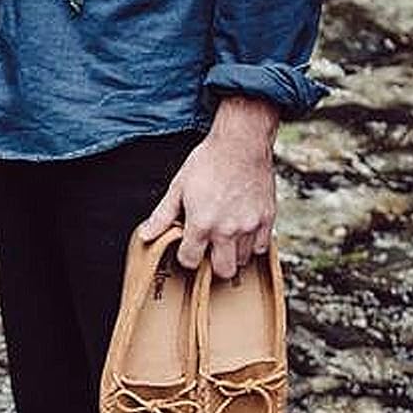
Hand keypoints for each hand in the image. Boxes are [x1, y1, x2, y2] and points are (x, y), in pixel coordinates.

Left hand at [139, 96, 279, 277]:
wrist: (241, 142)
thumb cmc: (209, 160)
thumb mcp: (178, 186)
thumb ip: (162, 215)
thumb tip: (146, 234)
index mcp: (201, 223)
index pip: (191, 260)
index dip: (187, 256)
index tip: (189, 247)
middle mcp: (226, 229)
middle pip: (222, 271)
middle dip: (213, 265)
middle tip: (210, 250)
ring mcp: (249, 226)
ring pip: (242, 260)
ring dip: (232, 253)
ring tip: (226, 236)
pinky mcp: (266, 219)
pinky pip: (260, 247)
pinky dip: (252, 244)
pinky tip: (243, 231)